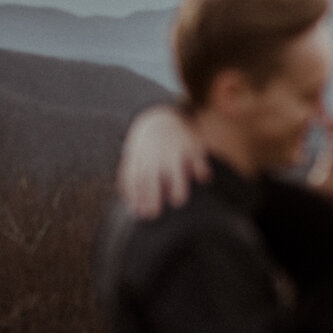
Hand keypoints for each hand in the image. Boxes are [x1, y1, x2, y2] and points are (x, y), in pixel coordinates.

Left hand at [118, 104, 208, 218]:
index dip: (136, 197)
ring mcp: (175, 151)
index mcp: (141, 159)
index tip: (140, 213)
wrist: (165, 117)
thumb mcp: (134, 157)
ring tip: (178, 201)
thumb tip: (132, 208)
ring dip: (177, 185)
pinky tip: (202, 179)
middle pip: (152, 177)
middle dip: (152, 197)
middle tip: (153, 215)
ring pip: (176, 169)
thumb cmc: (147, 146)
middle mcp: (157, 156)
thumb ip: (130, 179)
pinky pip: (198, 159)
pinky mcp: (192, 147)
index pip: (135, 179)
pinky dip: (201, 168)